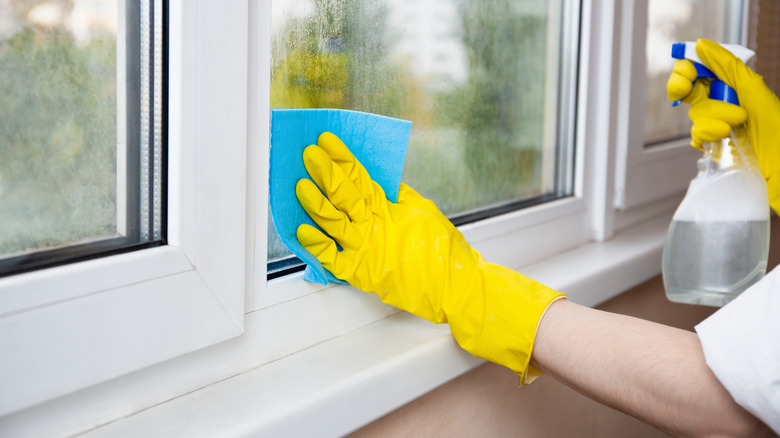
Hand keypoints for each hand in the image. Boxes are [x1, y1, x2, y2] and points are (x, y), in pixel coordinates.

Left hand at [296, 132, 564, 382]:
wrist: (455, 286)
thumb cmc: (443, 250)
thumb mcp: (422, 210)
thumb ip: (396, 197)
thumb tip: (379, 184)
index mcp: (389, 208)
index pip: (360, 176)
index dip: (342, 157)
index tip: (326, 140)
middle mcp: (374, 226)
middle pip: (344, 194)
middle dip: (325, 172)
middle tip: (308, 154)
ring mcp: (367, 250)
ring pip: (333, 222)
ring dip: (316, 203)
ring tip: (300, 186)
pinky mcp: (362, 274)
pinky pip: (333, 259)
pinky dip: (316, 246)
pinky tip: (301, 232)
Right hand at [667, 38, 779, 212]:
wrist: (779, 164)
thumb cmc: (775, 128)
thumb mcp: (753, 89)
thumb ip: (727, 65)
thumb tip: (702, 45)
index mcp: (732, 85)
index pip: (699, 71)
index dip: (687, 69)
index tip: (686, 71)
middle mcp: (722, 102)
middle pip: (688, 90)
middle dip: (684, 88)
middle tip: (684, 88)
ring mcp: (715, 124)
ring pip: (695, 114)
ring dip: (714, 117)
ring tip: (736, 124)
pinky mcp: (712, 145)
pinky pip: (696, 136)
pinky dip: (707, 136)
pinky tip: (723, 138)